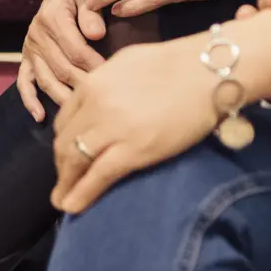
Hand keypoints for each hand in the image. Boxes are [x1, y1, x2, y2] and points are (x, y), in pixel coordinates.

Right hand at [16, 0, 107, 121]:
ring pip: (46, 79)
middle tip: (103, 100)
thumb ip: (91, 12)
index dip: (95, 66)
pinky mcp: (26, 57)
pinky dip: (29, 100)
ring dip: (62, 98)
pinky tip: (40, 116)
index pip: (75, 51)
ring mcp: (30, 47)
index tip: (113, 79)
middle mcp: (37, 34)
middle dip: (83, 86)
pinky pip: (24, 81)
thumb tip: (96, 34)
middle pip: (62, 69)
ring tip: (80, 112)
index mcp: (51, 17)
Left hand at [51, 39, 219, 214]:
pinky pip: (97, 177)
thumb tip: (98, 99)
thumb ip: (106, 83)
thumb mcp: (128, 63)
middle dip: (62, 166)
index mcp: (93, 83)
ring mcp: (112, 128)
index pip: (64, 119)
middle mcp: (95, 105)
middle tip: (66, 181)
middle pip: (65, 142)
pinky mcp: (133, 150)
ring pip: (75, 161)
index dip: (64, 140)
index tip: (67, 155)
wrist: (208, 72)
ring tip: (63, 200)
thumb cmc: (177, 63)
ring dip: (66, 184)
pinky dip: (80, 195)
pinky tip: (73, 207)